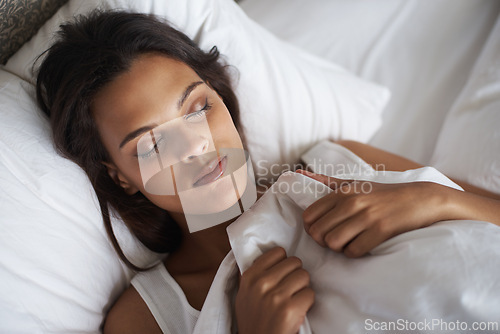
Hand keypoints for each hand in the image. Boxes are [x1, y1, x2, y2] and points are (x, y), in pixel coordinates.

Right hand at [235, 247, 314, 333]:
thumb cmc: (252, 320)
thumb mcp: (243, 293)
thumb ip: (255, 275)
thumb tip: (273, 256)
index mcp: (250, 276)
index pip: (278, 252)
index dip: (284, 263)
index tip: (283, 273)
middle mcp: (262, 283)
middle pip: (294, 262)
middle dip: (295, 274)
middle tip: (290, 288)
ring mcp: (276, 296)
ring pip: (304, 275)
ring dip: (302, 287)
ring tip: (294, 298)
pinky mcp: (290, 309)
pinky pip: (310, 293)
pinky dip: (307, 302)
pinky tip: (298, 309)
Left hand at [297, 170, 447, 256]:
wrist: (421, 199)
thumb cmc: (383, 193)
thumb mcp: (355, 183)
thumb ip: (326, 181)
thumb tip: (299, 174)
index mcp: (342, 191)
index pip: (308, 216)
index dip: (312, 228)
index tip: (323, 229)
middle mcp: (351, 202)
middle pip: (318, 233)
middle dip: (324, 241)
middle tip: (336, 239)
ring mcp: (366, 216)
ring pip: (333, 243)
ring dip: (339, 248)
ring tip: (349, 242)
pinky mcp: (381, 230)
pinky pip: (353, 251)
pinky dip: (355, 252)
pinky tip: (363, 245)